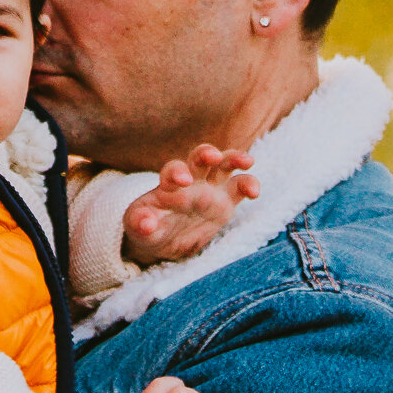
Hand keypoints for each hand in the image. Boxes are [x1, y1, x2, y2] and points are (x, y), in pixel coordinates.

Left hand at [121, 145, 255, 266]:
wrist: (163, 238)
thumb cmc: (147, 227)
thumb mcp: (137, 227)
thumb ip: (139, 223)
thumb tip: (145, 224)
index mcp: (167, 185)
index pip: (172, 171)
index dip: (177, 172)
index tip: (182, 180)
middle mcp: (191, 181)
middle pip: (199, 158)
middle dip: (206, 154)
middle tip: (213, 156)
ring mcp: (210, 189)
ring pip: (224, 165)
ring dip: (235, 158)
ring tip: (248, 161)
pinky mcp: (225, 202)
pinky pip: (239, 188)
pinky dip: (248, 184)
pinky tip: (254, 191)